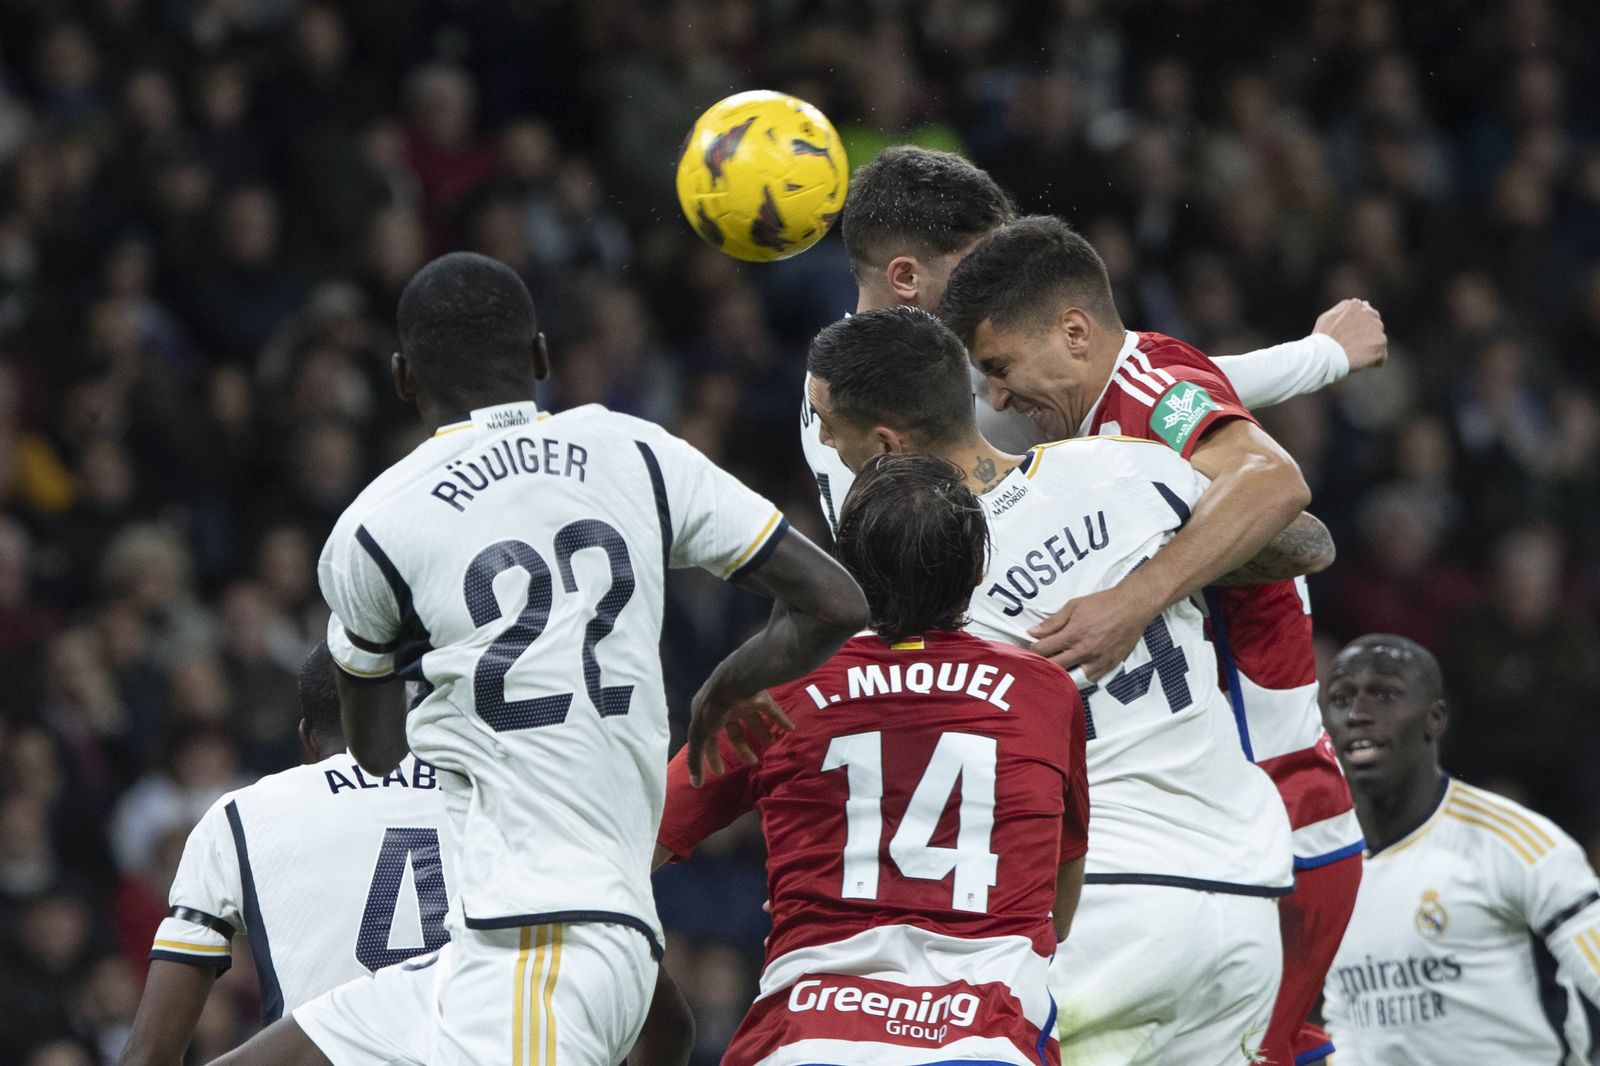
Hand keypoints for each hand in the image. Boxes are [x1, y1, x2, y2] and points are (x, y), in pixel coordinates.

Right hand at [686, 687, 793, 786]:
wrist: (734, 681)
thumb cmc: (713, 708)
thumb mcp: (699, 735)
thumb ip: (696, 758)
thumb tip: (695, 784)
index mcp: (706, 714)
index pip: (708, 738)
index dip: (712, 755)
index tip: (720, 772)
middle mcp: (724, 707)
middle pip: (733, 730)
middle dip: (741, 747)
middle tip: (752, 761)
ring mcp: (742, 700)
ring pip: (753, 720)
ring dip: (761, 733)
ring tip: (770, 743)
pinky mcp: (760, 695)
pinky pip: (772, 710)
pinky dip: (781, 719)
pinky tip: (790, 729)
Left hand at [1028, 586, 1156, 681]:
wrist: (1132, 607)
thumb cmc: (1103, 604)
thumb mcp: (1073, 606)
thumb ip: (1053, 621)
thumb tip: (1033, 632)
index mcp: (1073, 634)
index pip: (1044, 649)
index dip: (1033, 650)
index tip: (1030, 650)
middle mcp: (1084, 651)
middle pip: (1055, 667)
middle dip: (1043, 666)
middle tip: (1037, 664)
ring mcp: (1097, 661)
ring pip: (1072, 678)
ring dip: (1061, 676)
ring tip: (1055, 672)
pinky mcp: (1109, 666)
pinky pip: (1090, 680)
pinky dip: (1080, 678)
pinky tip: (1075, 673)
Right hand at [1314, 298, 1386, 371]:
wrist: (1324, 354)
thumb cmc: (1322, 340)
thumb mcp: (1328, 318)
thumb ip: (1343, 310)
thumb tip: (1359, 303)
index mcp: (1354, 306)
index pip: (1367, 313)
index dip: (1360, 327)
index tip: (1351, 337)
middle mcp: (1368, 313)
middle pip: (1375, 326)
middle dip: (1367, 336)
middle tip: (1352, 347)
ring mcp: (1376, 328)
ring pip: (1378, 341)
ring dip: (1370, 349)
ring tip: (1354, 356)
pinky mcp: (1380, 343)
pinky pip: (1382, 356)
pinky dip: (1373, 362)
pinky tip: (1360, 363)